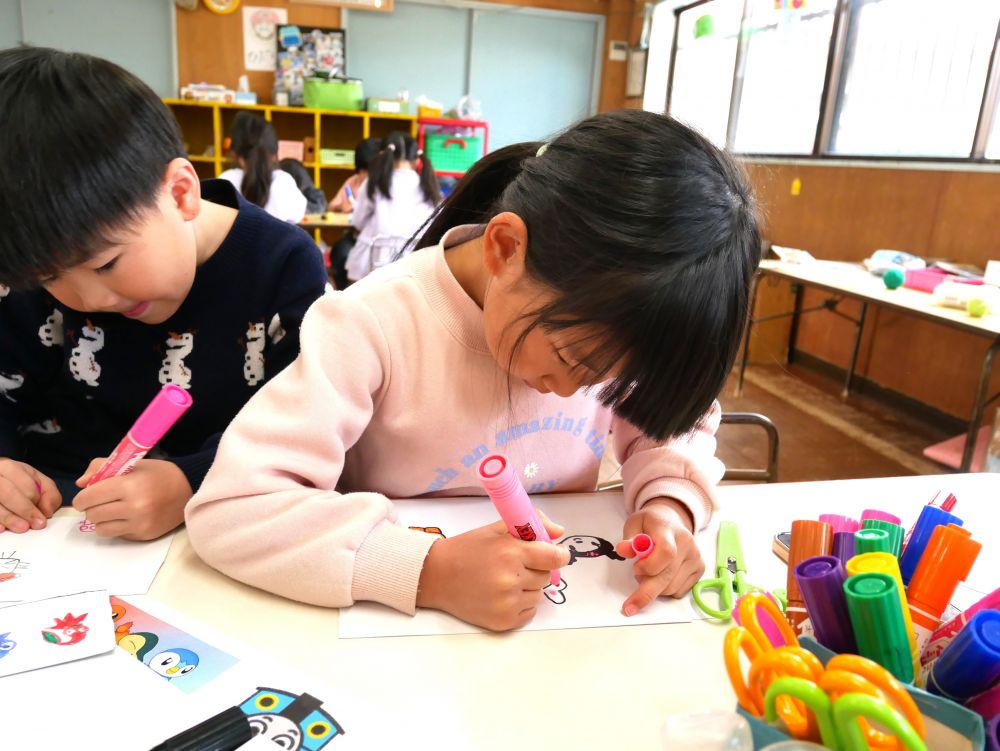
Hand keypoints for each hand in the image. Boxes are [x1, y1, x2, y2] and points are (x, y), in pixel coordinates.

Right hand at [0, 458, 61, 532]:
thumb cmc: (16, 481)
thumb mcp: (37, 480)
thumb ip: (49, 494)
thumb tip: (47, 512)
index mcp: (9, 468)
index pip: (25, 485)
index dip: (35, 501)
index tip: (43, 516)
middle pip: (8, 494)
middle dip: (24, 510)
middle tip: (37, 524)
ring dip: (9, 518)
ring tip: (22, 528)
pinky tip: (1, 528)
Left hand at [72, 458, 191, 540]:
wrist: (189, 489)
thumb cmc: (158, 474)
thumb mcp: (131, 463)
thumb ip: (101, 467)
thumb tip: (81, 484)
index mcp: (129, 485)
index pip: (89, 497)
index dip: (82, 497)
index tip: (84, 496)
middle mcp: (134, 507)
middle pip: (92, 514)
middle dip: (91, 508)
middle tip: (98, 502)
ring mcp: (140, 524)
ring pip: (101, 528)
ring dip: (101, 519)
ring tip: (111, 510)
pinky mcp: (144, 535)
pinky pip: (116, 534)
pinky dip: (115, 526)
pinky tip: (126, 517)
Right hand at [416, 514, 569, 630]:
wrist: (436, 576)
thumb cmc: (467, 550)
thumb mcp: (496, 530)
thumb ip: (529, 525)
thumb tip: (559, 533)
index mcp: (510, 552)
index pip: (553, 557)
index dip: (559, 555)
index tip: (557, 554)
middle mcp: (510, 579)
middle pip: (546, 576)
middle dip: (537, 569)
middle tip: (517, 565)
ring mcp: (507, 603)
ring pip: (538, 595)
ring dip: (529, 587)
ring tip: (505, 580)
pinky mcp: (502, 621)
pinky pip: (529, 612)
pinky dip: (522, 604)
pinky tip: (504, 595)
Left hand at [615, 498, 704, 616]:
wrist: (672, 520)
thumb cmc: (650, 524)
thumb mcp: (634, 523)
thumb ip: (629, 538)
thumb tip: (623, 550)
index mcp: (668, 529)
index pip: (666, 551)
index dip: (650, 566)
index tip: (635, 569)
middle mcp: (686, 543)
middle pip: (668, 575)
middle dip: (646, 593)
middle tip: (629, 605)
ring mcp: (696, 557)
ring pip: (672, 588)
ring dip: (655, 589)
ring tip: (647, 573)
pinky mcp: (700, 569)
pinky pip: (679, 591)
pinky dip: (666, 590)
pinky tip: (661, 576)